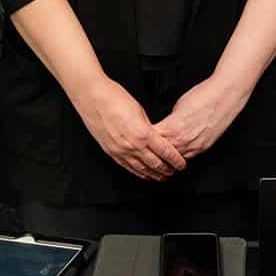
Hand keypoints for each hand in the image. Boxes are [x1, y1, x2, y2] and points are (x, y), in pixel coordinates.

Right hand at [70, 76, 185, 181]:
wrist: (93, 97)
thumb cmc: (115, 98)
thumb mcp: (140, 110)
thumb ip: (148, 126)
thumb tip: (155, 135)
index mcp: (143, 133)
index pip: (165, 151)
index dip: (175, 159)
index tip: (181, 163)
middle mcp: (132, 145)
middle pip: (155, 163)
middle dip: (167, 169)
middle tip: (174, 172)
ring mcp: (120, 150)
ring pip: (141, 168)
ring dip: (153, 174)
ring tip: (161, 177)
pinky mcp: (111, 151)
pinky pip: (127, 166)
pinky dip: (137, 172)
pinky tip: (142, 174)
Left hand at [153, 75, 248, 160]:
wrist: (225, 95)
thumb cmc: (204, 95)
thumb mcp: (178, 105)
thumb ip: (170, 119)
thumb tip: (165, 124)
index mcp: (173, 127)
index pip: (152, 140)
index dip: (145, 139)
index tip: (141, 138)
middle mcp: (183, 140)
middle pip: (161, 153)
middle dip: (154, 151)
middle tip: (148, 151)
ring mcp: (195, 146)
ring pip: (174, 158)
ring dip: (167, 157)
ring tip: (160, 156)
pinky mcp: (204, 147)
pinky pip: (188, 156)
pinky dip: (181, 155)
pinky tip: (177, 153)